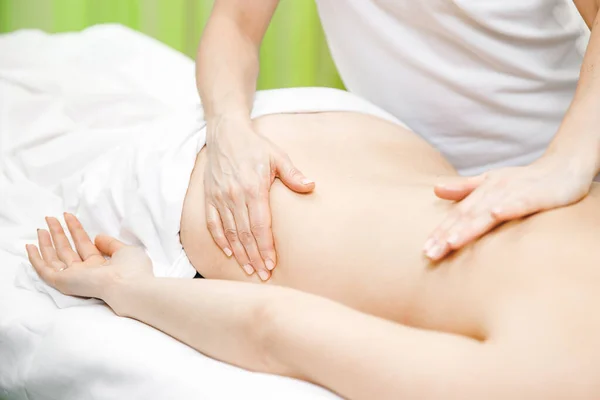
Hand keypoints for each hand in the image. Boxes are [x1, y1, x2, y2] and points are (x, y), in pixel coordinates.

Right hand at [26, 213, 152, 299]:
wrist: (129, 286)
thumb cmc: (132, 270)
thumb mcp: (125, 251)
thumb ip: (110, 244)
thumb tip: (97, 237)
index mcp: (101, 266)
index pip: (84, 245)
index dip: (75, 229)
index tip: (69, 216)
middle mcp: (86, 272)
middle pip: (67, 249)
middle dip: (59, 233)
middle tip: (50, 218)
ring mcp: (73, 277)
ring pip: (54, 258)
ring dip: (46, 242)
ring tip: (41, 226)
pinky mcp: (63, 282)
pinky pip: (45, 270)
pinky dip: (36, 258)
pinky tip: (30, 246)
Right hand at [204, 116, 314, 280]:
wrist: (225, 132)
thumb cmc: (255, 145)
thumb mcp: (277, 156)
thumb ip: (293, 174)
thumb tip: (311, 186)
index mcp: (253, 188)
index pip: (260, 226)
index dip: (266, 247)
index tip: (272, 264)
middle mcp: (234, 196)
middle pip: (245, 234)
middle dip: (255, 257)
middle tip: (263, 275)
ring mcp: (219, 197)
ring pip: (229, 233)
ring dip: (239, 253)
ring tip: (249, 269)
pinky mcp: (209, 197)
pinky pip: (213, 223)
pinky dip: (220, 240)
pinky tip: (228, 253)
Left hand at [424, 156, 593, 260]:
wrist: (563, 166)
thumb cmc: (523, 179)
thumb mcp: (491, 182)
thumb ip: (464, 189)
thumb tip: (436, 189)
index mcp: (482, 191)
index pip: (458, 215)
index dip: (441, 232)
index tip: (425, 250)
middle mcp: (494, 191)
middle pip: (467, 216)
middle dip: (447, 235)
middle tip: (431, 254)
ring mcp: (514, 191)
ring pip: (488, 211)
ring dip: (470, 226)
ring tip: (452, 241)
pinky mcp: (537, 193)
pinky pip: (522, 201)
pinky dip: (509, 207)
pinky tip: (496, 214)